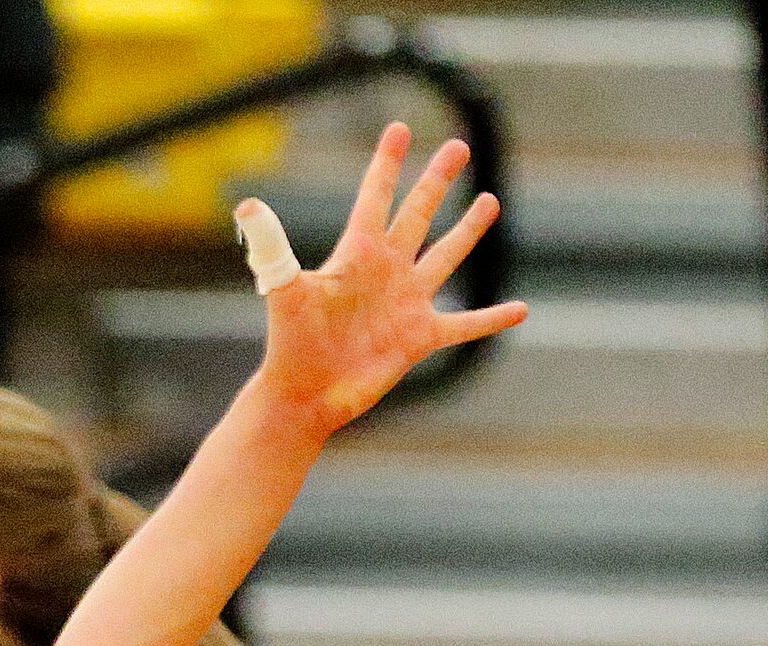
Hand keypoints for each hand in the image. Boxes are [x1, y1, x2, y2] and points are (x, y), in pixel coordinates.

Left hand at [247, 123, 525, 435]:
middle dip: (436, 181)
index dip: (387, 164)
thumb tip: (247, 206)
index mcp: (356, 254)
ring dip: (468, 230)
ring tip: (489, 200)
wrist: (304, 395)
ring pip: (445, 256)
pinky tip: (520, 309)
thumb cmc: (291, 344)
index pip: (375, 197)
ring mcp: (406, 302)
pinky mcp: (420, 337)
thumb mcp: (286, 291)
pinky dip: (491, 319)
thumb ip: (273, 249)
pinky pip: (464, 324)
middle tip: (458, 147)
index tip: (398, 129)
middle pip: (417, 215)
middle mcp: (385, 271)